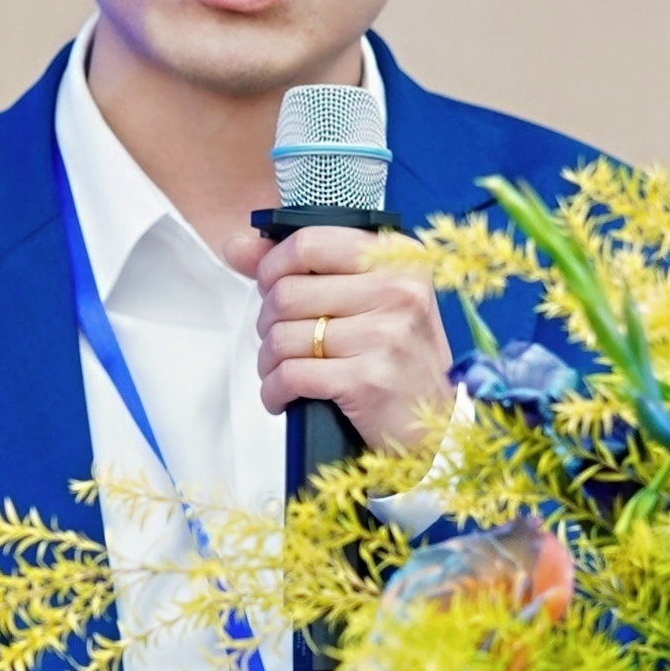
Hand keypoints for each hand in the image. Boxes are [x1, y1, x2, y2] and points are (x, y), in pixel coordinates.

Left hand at [234, 225, 453, 457]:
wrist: (433, 428)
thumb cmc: (394, 358)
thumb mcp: (366, 299)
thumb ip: (300, 267)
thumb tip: (236, 246)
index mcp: (398, 259)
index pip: (309, 242)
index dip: (273, 267)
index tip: (270, 288)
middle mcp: (398, 291)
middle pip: (287, 292)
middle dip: (267, 321)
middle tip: (279, 340)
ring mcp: (386, 335)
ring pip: (282, 336)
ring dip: (267, 361)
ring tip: (280, 371)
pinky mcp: (368, 380)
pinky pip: (290, 375)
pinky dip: (273, 390)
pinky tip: (281, 396)